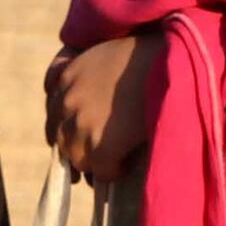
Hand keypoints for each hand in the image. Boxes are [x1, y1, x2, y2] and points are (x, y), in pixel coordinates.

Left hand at [45, 32, 160, 188]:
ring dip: (93, 162)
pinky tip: (126, 165)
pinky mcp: (101, 145)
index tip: (79, 137)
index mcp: (67, 76)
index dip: (66, 127)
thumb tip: (92, 101)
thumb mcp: (109, 53)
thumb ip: (90, 74)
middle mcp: (67, 102)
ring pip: (77, 159)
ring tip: (114, 160)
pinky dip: (113, 172)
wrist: (172, 60)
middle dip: (76, 148)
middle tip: (94, 157)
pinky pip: (101, 172)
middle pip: (60, 139)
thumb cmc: (151, 53)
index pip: (52, 111)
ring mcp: (82, 125)